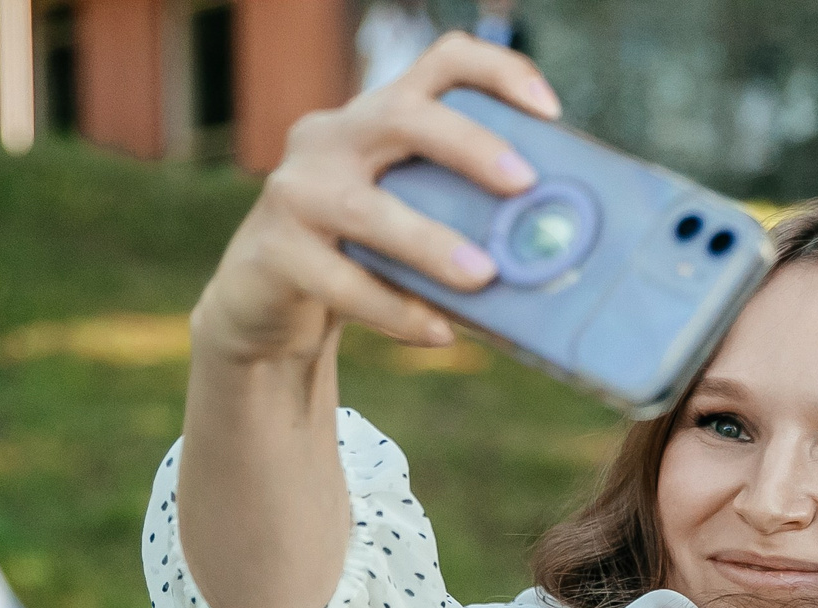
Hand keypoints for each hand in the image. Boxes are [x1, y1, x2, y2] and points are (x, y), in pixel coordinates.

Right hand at [191, 35, 560, 362]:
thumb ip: (458, 214)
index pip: (439, 64)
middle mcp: (330, 138)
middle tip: (524, 183)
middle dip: (468, 145)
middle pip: (401, 114)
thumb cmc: (361, 256)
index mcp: (375, 118)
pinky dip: (395, 310)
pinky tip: (439, 332)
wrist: (264, 304)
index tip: (551, 111)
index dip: (497, 72)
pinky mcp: (273, 252)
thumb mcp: (407, 217)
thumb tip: (552, 252)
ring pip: (367, 211)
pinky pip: (342, 283)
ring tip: (484, 276)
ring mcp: (294, 191)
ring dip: (432, 244)